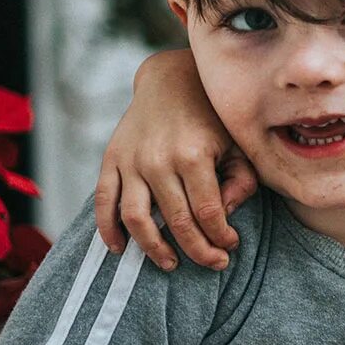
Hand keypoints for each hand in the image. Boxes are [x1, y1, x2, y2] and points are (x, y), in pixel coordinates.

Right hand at [93, 49, 257, 270]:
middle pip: (177, 221)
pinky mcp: (111, 159)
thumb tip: (225, 216)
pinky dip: (108, 229)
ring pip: (137, 219)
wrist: (172, 80)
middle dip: (198, 250)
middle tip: (213, 263)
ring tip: (171, 264)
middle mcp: (159, 160)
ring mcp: (131, 161)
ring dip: (153, 249)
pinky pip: (103, 201)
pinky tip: (120, 249)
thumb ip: (241, 181)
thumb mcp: (238, 144)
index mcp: (194, 155)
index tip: (230, 247)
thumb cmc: (212, 117)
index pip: (208, 212)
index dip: (221, 237)